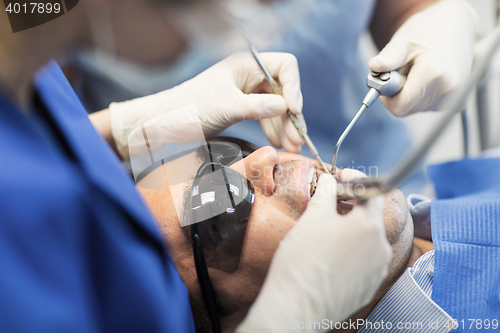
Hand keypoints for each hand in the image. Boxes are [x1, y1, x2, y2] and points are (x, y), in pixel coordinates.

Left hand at [109, 52, 303, 159]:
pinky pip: (265, 117)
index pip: (285, 66)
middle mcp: (250, 75)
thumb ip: (258, 106)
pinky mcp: (243, 107)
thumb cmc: (191, 107)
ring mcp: (248, 92)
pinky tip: (279, 144)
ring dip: (285, 127)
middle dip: (292, 115)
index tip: (294, 110)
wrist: (168, 123)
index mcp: (247, 64)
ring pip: (276, 107)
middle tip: (298, 138)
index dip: (294, 87)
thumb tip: (285, 107)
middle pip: (283, 91)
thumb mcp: (227, 106)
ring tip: (292, 147)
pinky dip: (273, 130)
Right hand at [237, 174, 390, 332]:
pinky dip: (352, 252)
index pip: (373, 192)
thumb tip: (329, 181)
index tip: (341, 179)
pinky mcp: (369, 287)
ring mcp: (377, 270)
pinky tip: (330, 255)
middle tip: (330, 204)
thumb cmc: (302, 260)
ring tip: (327, 233)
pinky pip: (365, 261)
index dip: (356, 180)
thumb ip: (325, 193)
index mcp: (369, 226)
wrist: (296, 305)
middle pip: (371, 217)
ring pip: (368, 240)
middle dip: (352, 207)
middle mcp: (380, 247)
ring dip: (352, 231)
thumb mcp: (312, 217)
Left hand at [369, 0, 475, 116]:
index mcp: (434, 74)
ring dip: (410, 94)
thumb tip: (374, 66)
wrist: (457, 26)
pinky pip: (427, 107)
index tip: (387, 81)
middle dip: (399, 93)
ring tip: (418, 71)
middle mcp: (447, 90)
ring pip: (416, 109)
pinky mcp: (456, 101)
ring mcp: (454, 97)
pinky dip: (421, 95)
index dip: (387, 97)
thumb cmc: (428, 31)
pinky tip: (428, 77)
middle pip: (407, 108)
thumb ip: (389, 57)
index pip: (400, 106)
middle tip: (404, 71)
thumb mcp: (404, 40)